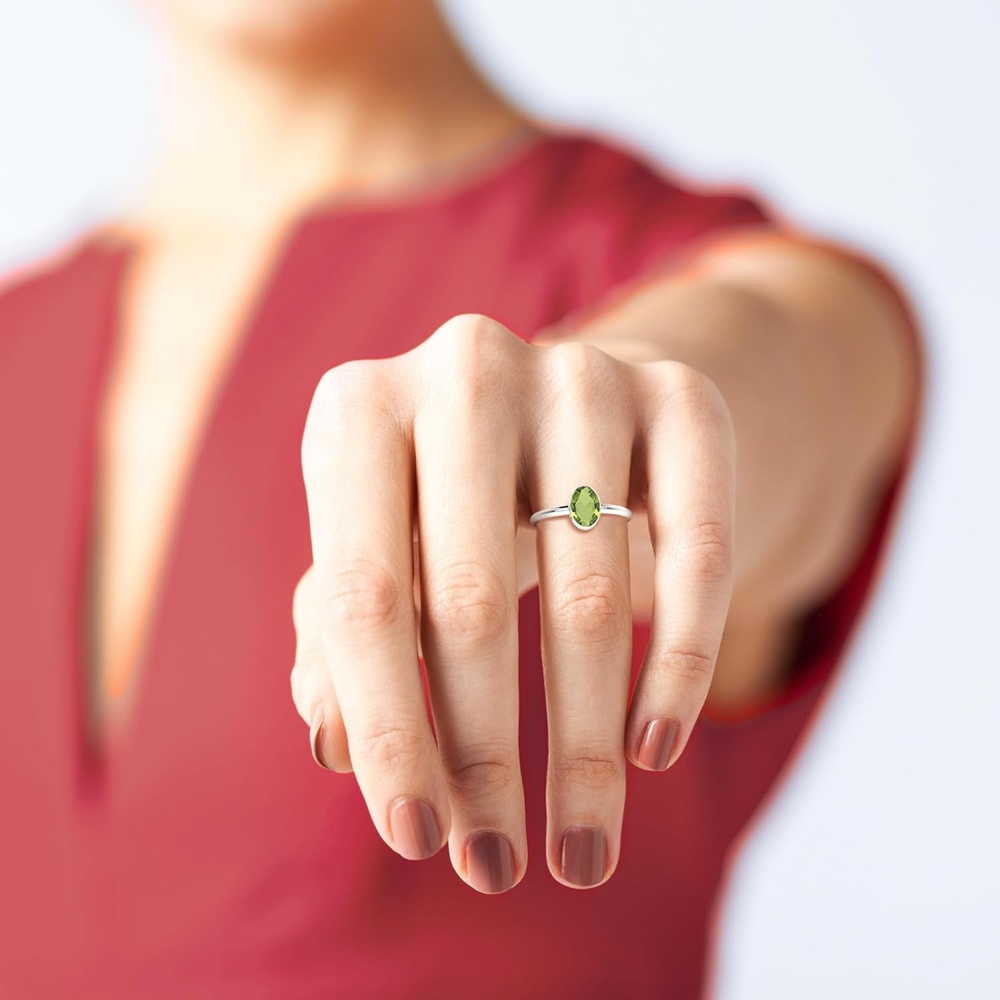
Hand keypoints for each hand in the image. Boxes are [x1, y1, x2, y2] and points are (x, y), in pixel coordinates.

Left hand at [290, 313, 735, 892]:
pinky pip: (695, 550)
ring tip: (582, 851)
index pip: (362, 597)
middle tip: (496, 866)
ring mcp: (580, 374)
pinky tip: (653, 749)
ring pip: (588, 589)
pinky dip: (678, 662)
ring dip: (581, 744)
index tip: (418, 838)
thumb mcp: (380, 551)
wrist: (568, 411)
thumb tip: (333, 746)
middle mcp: (464, 371)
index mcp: (359, 412)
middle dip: (483, 755)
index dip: (388, 729)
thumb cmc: (447, 502)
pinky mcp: (680, 398)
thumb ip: (343, 636)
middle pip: (469, 600)